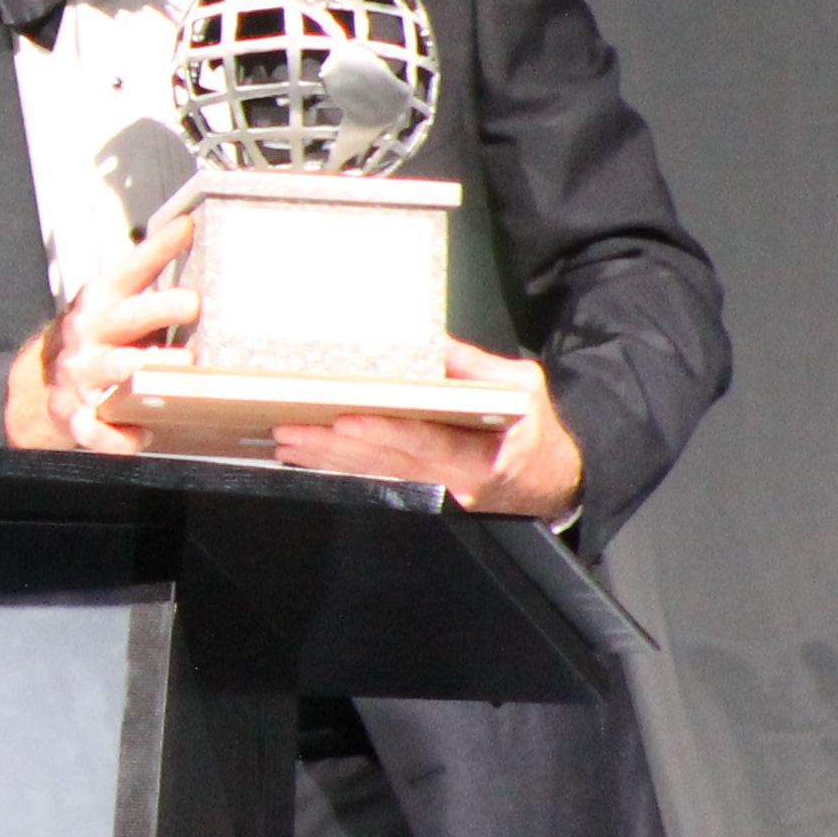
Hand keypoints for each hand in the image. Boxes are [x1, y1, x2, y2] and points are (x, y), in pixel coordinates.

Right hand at [4, 211, 197, 450]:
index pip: (130, 268)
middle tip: (191, 303)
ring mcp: (81, 374)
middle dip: (160, 309)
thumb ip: (148, 263)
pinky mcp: (76, 413)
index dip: (159, 248)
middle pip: (127, 317)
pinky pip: (96, 428)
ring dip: (148, 368)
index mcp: (100, 300)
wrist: (40, 382)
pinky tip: (141, 434)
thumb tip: (187, 224)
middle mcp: (89, 334)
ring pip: (117, 370)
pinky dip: (117, 435)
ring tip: (182, 368)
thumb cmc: (94, 334)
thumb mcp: (113, 296)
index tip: (187, 230)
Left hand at [270, 339, 585, 520]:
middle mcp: (453, 482)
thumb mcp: (523, 389)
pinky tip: (307, 457)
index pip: (428, 445)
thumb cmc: (535, 429)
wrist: (550, 484)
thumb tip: (431, 342)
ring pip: (374, 475)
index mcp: (483, 457)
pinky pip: (376, 479)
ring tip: (286, 441)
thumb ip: (477, 368)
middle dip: (334, 449)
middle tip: (290, 430)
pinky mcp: (421, 494)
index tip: (346, 422)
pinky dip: (340, 467)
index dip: (386, 434)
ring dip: (327, 460)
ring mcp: (434, 492)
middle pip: (386, 464)